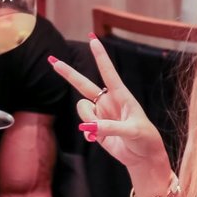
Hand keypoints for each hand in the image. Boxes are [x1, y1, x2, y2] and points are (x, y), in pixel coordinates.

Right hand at [49, 36, 167, 169]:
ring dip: (87, 120)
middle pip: (83, 84)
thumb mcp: (132, 131)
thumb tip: (88, 127)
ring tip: (100, 131)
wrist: (144, 157)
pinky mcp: (95, 129)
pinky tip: (97, 139)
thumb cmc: (145, 139)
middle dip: (68, 73)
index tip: (92, 39)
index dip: (100, 56)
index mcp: (121, 96)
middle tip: (51, 60)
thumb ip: (110, 127)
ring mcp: (100, 115)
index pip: (108, 72)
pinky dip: (87, 134)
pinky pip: (83, 127)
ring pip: (82, 110)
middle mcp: (108, 102)